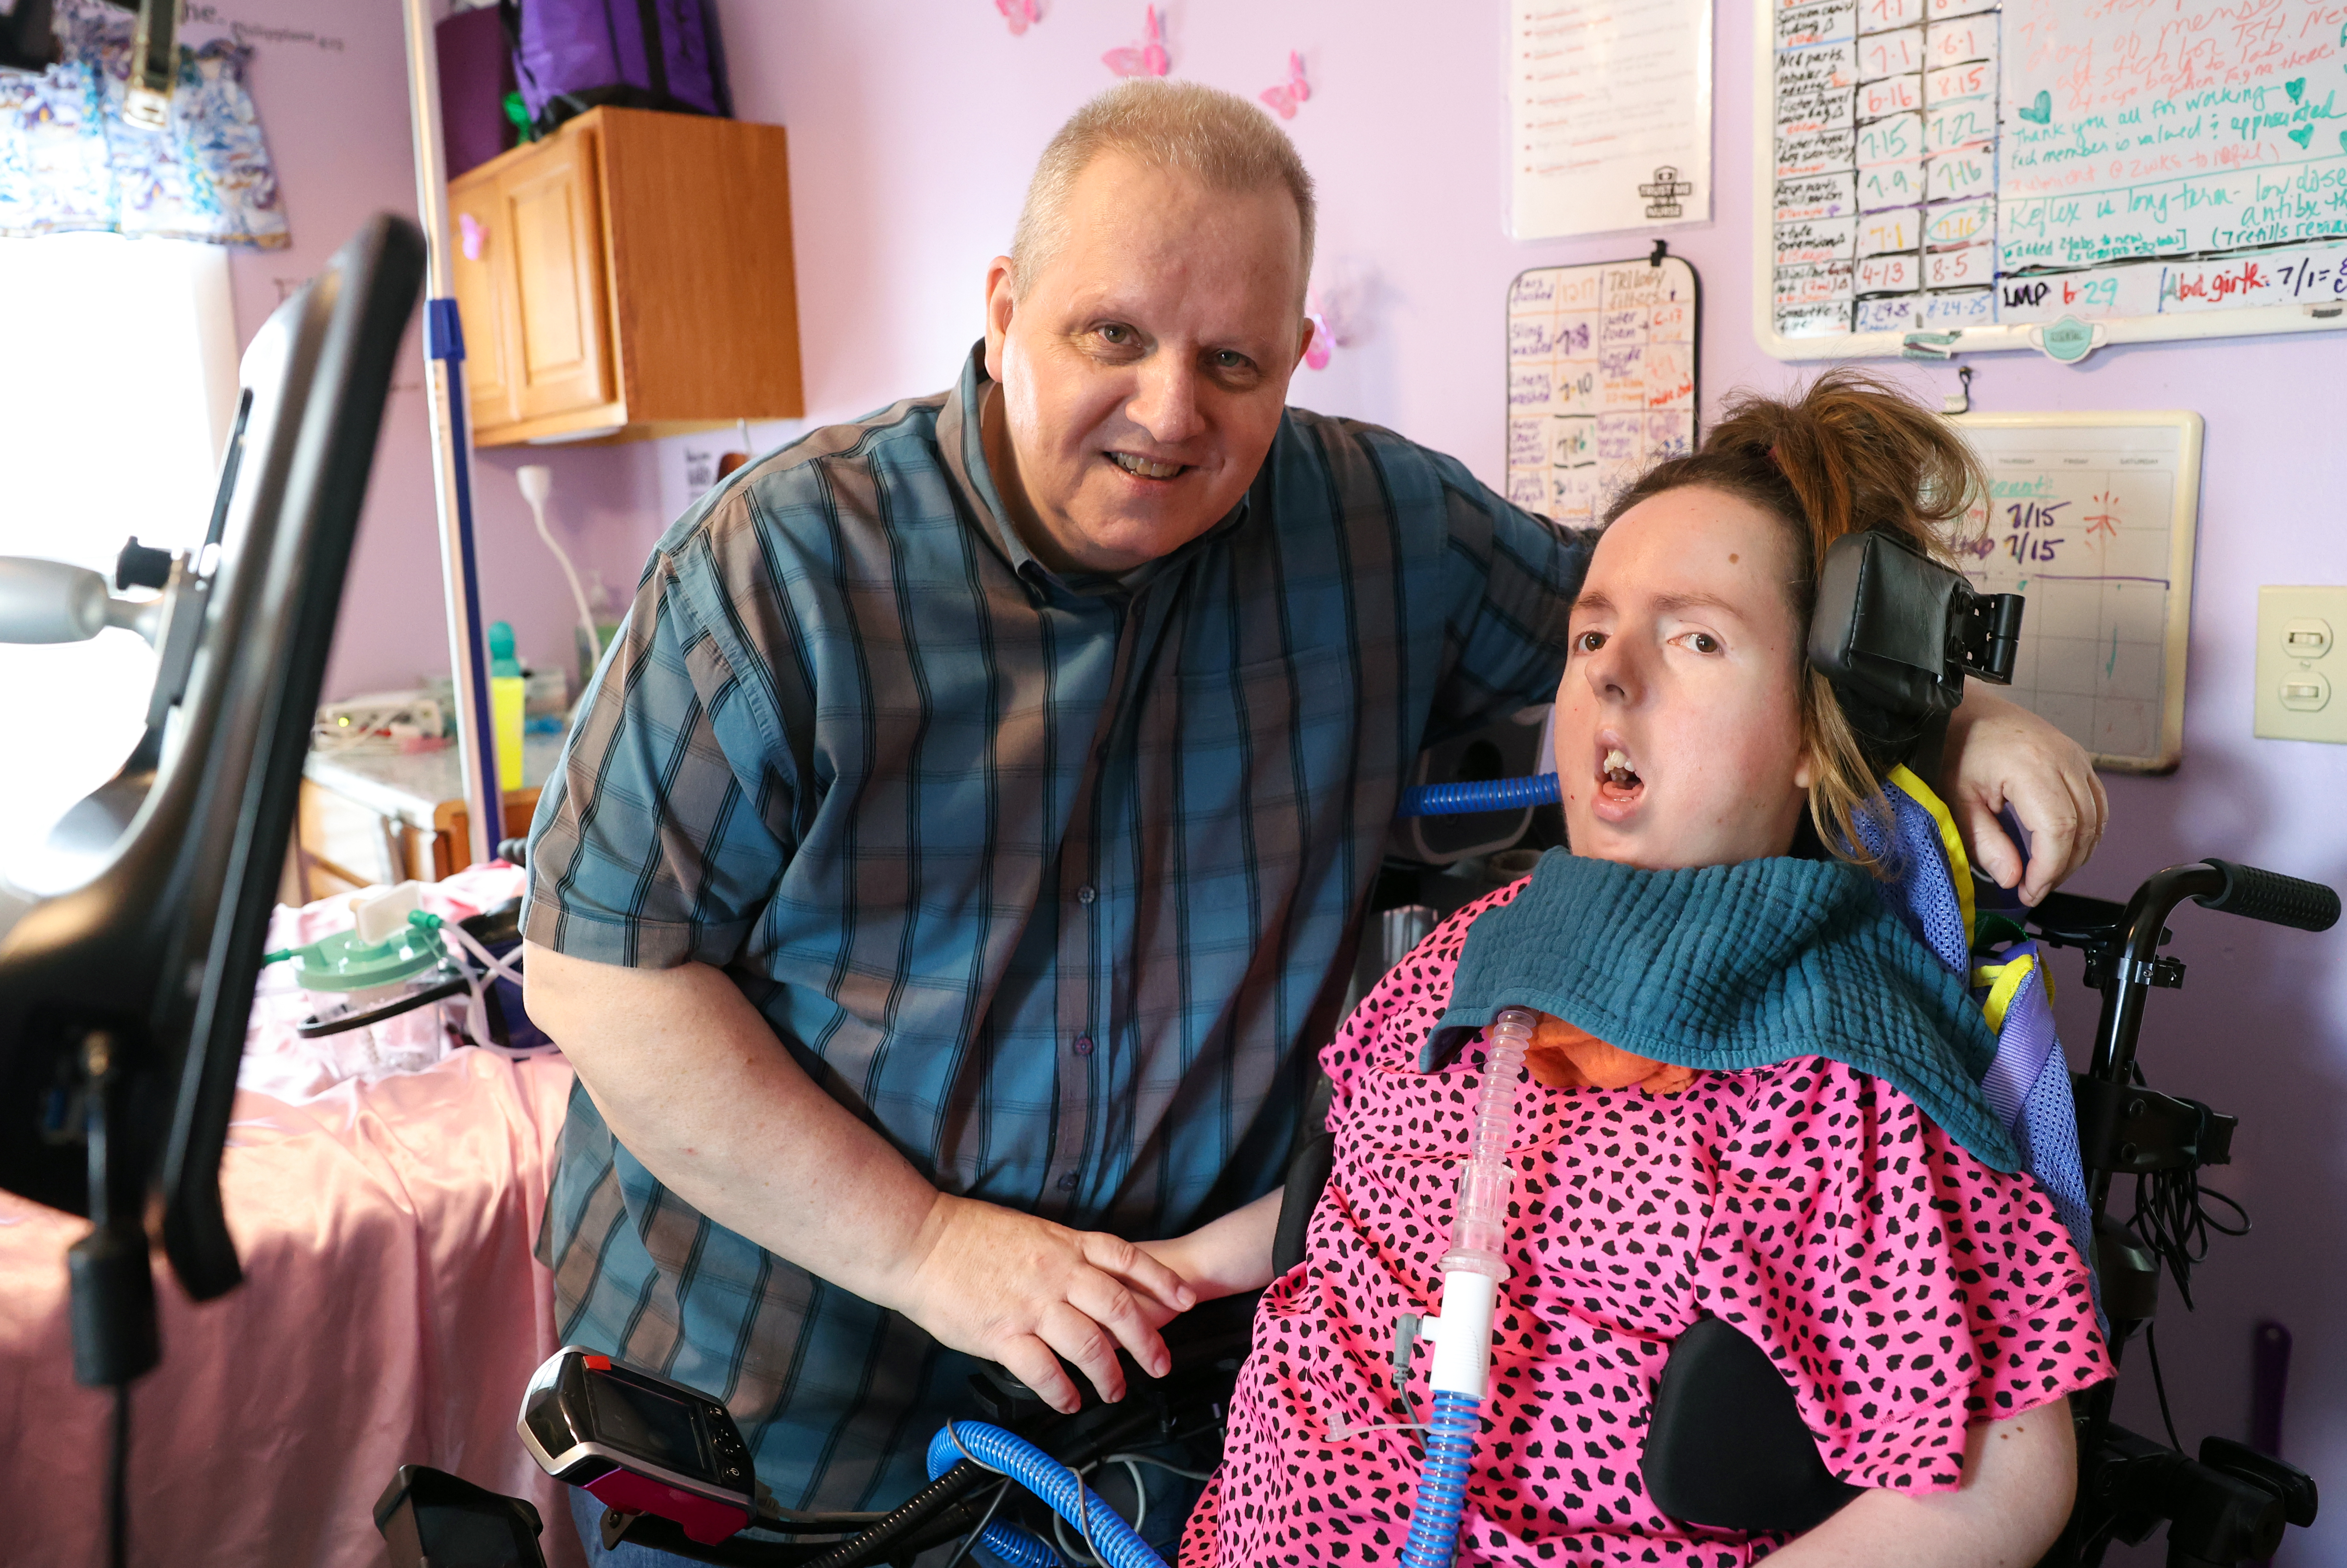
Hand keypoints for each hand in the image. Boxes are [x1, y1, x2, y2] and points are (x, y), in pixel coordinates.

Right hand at [881, 1195, 1194, 1413]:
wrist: (920, 1240)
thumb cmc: (967, 1234)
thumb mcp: (1029, 1230)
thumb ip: (1061, 1252)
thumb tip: (1086, 1274)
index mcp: (1064, 1243)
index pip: (1127, 1258)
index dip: (1161, 1281)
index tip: (1185, 1299)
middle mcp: (1056, 1272)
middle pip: (1119, 1308)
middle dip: (1147, 1341)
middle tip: (1160, 1364)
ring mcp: (1031, 1304)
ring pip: (1089, 1345)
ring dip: (1108, 1375)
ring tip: (1114, 1391)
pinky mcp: (1002, 1334)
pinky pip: (1044, 1371)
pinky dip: (1062, 1392)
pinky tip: (1068, 1402)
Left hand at [1939, 688, 2107, 905]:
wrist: (1965, 708)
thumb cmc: (1956, 749)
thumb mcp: (1958, 800)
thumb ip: (1985, 843)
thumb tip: (2013, 879)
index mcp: (2033, 768)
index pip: (2059, 831)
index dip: (2049, 869)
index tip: (2028, 892)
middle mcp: (2065, 759)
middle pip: (2083, 828)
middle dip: (2062, 867)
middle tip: (2033, 889)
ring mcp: (2077, 757)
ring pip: (2096, 818)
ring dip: (2077, 853)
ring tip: (2045, 873)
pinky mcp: (2079, 758)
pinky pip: (2097, 803)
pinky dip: (2086, 831)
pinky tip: (2062, 848)